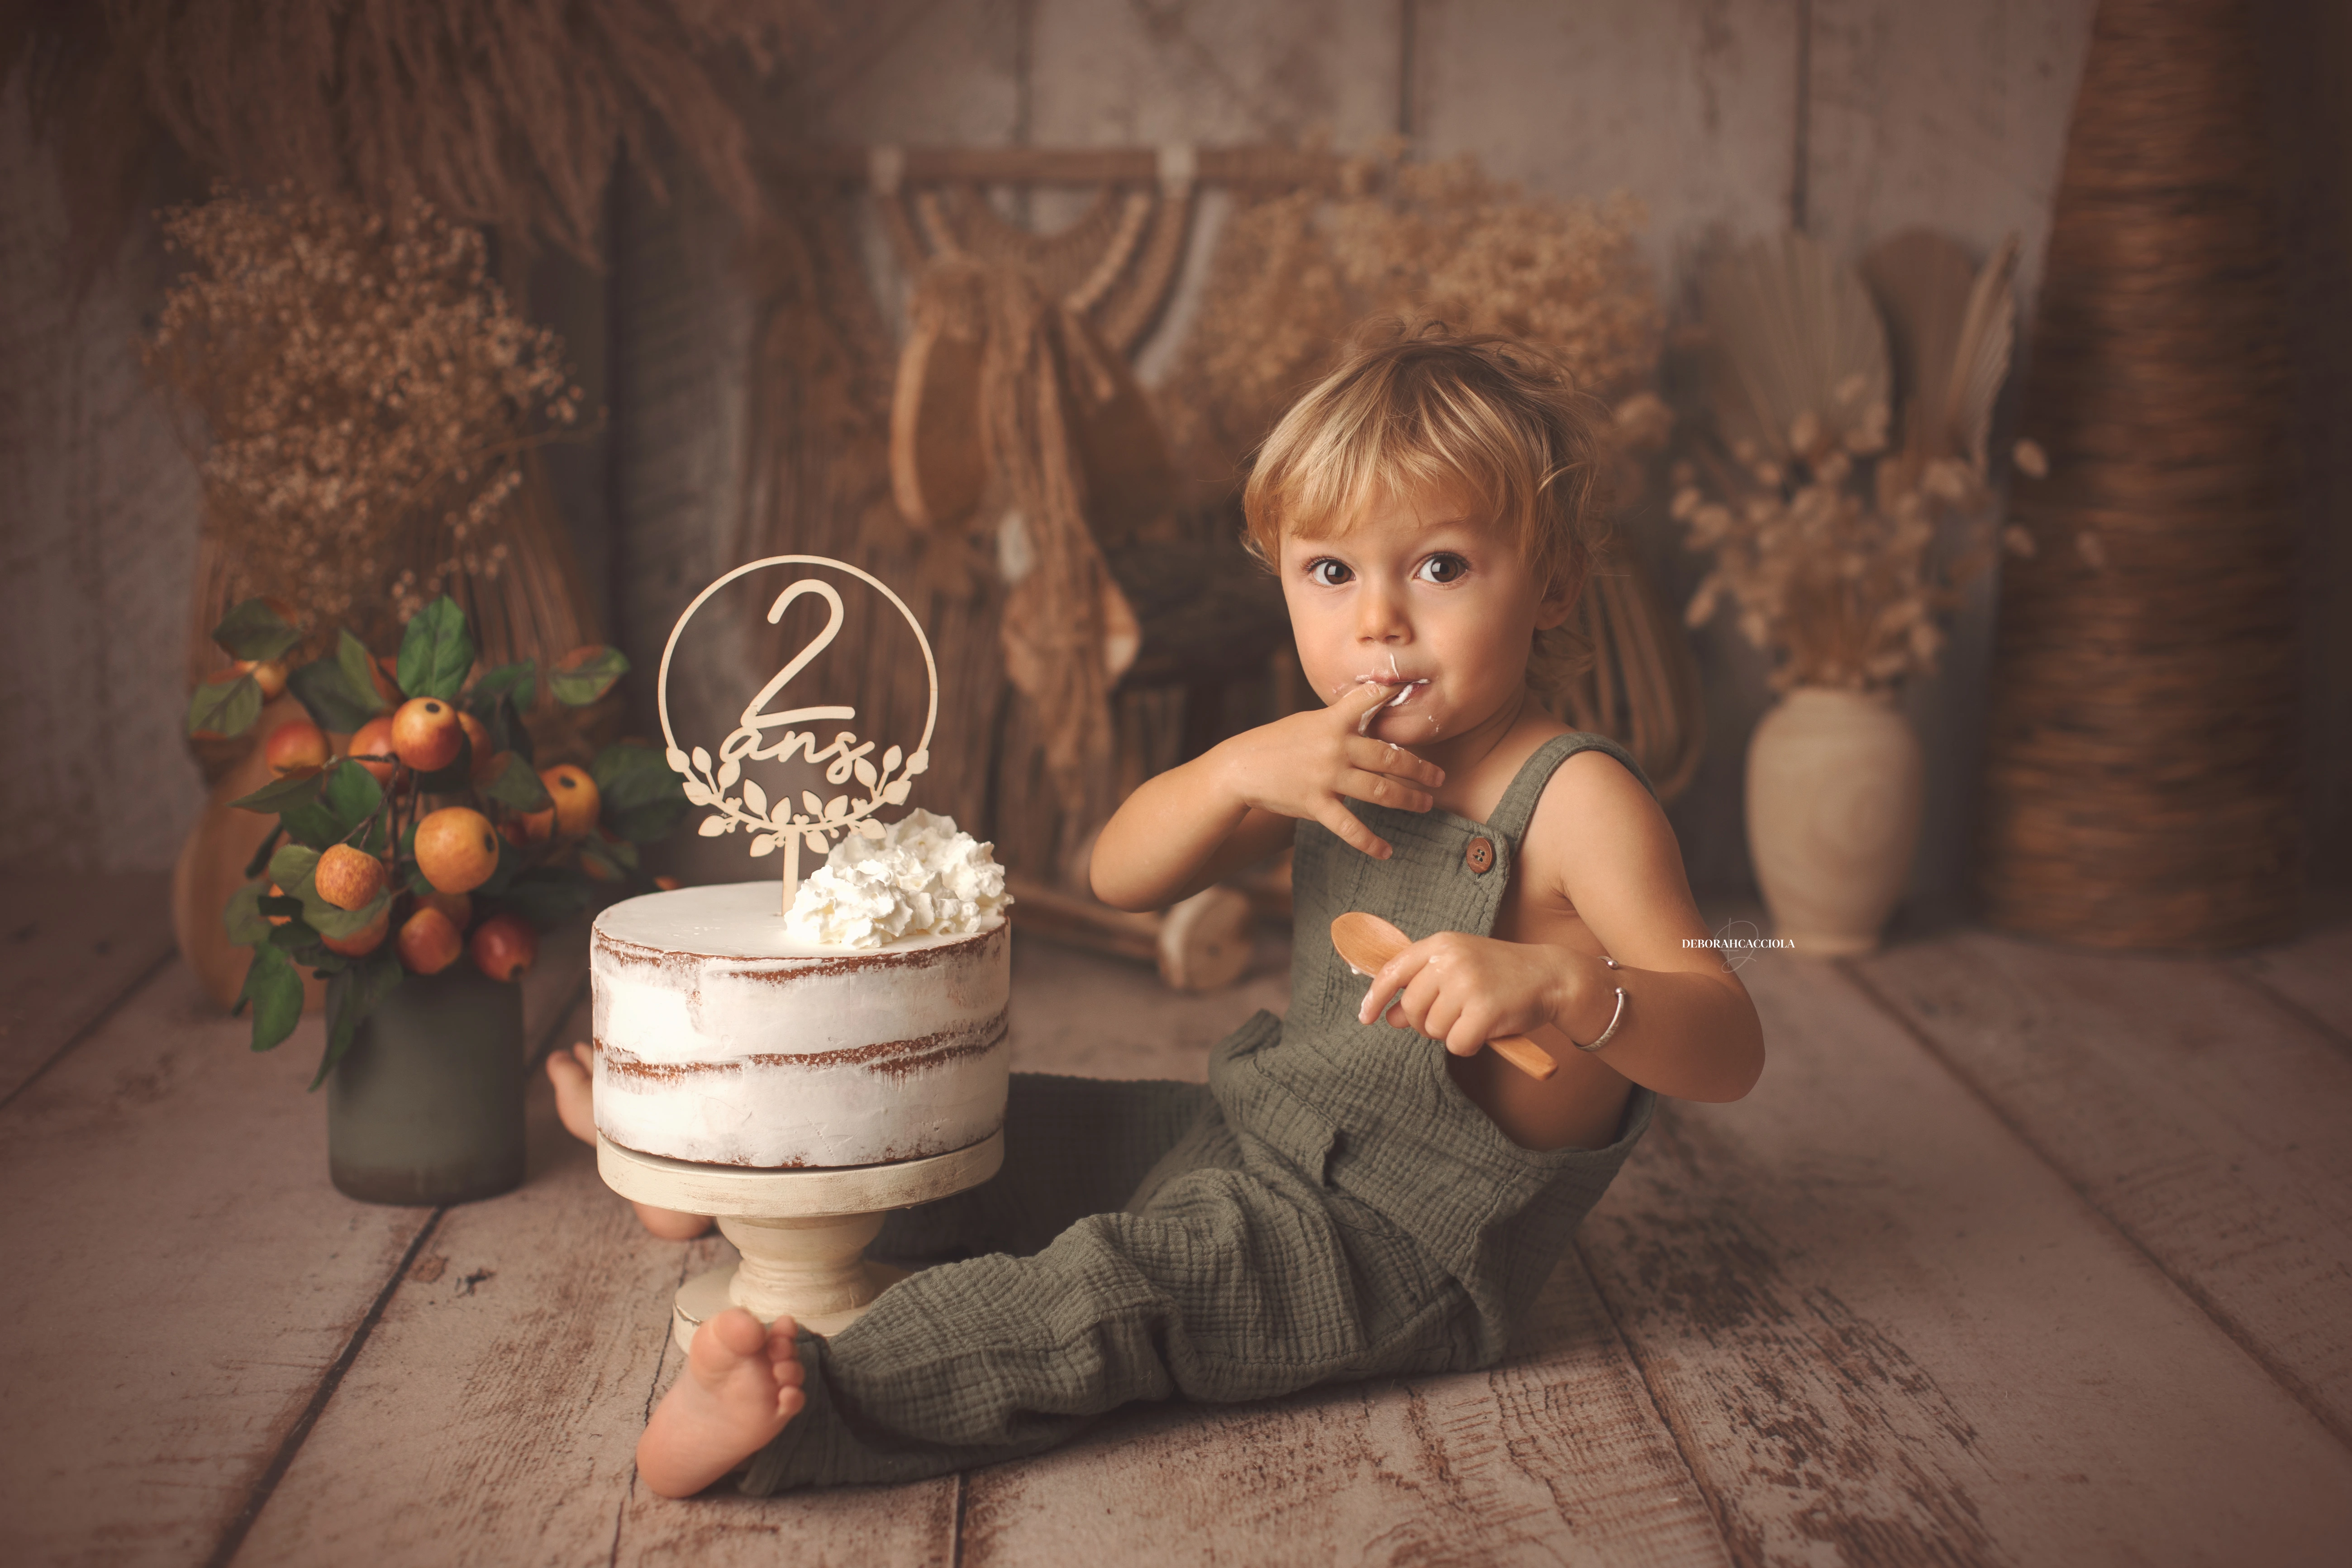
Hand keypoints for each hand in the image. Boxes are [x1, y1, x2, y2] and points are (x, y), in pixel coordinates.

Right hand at [1216, 681, 1446, 858]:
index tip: (1416, 688)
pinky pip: (1349, 827)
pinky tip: (1387, 852)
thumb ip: (1341, 722)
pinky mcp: (1315, 804)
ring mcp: (1326, 777)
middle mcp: (1335, 747)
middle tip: (1439, 777)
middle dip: (1419, 769)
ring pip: (1379, 791)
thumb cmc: (1277, 742)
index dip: (1393, 693)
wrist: (1240, 767)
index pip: (1368, 699)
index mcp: (1333, 721)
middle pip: (1389, 757)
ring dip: (1408, 800)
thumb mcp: (1309, 723)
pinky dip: (1370, 843)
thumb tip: (1372, 720)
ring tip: (1425, 804)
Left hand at [1358, 932, 1588, 1056]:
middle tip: (1449, 1020)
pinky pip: (1456, 1044)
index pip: (1392, 970)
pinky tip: (1485, 1030)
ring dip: (1451, 1033)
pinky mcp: (1484, 1011)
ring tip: (1474, 1018)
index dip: (1374, 997)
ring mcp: (1467, 984)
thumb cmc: (1501, 974)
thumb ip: (1423, 987)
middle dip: (1424, 1023)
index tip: (1366, 1016)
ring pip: (1433, 1029)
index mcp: (1441, 944)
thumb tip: (1390, 1015)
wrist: (1551, 976)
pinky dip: (1469, 1045)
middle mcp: (1450, 960)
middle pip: (1411, 1008)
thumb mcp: (1458, 969)